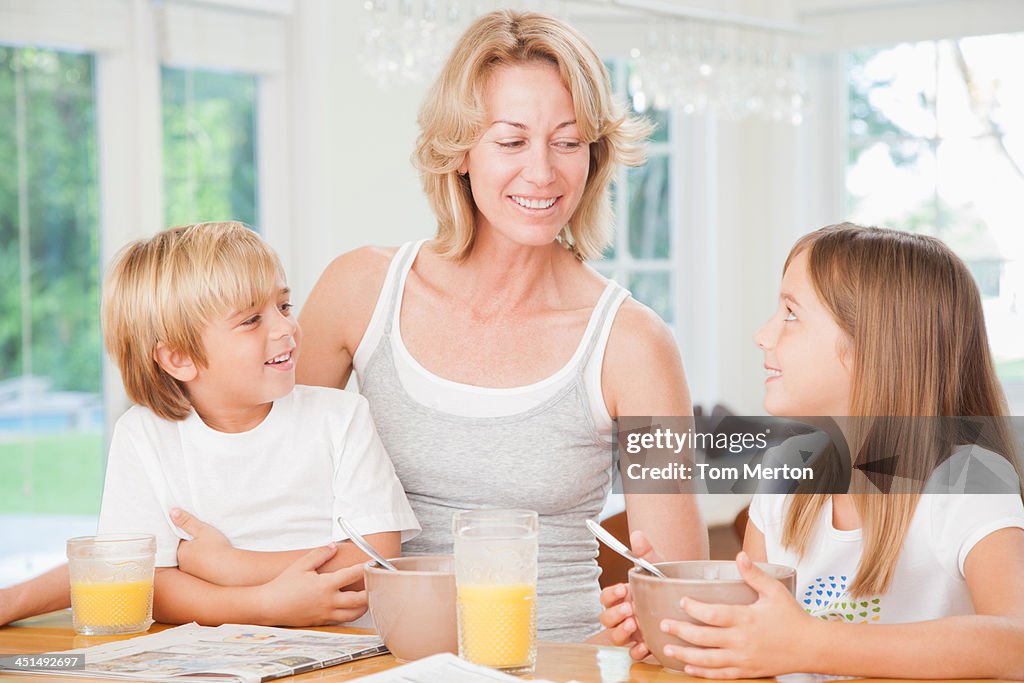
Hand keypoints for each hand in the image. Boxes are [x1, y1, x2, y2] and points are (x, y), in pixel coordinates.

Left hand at [172, 508, 239, 584]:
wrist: (230, 567)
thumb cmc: (216, 547)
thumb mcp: (202, 530)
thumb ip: (186, 521)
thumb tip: (171, 511)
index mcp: (180, 551)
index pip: (178, 540)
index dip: (186, 534)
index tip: (194, 531)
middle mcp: (181, 564)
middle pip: (183, 550)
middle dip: (190, 545)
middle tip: (202, 540)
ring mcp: (190, 572)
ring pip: (190, 560)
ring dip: (196, 555)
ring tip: (208, 549)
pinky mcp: (199, 578)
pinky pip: (197, 568)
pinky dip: (202, 563)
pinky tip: (211, 559)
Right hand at [258, 545, 367, 625]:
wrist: (268, 607)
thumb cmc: (283, 585)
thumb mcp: (301, 565)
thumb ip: (320, 554)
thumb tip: (334, 546)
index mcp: (325, 585)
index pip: (353, 575)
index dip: (366, 567)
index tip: (373, 562)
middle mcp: (329, 601)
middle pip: (361, 599)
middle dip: (372, 590)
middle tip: (377, 582)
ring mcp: (326, 614)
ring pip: (354, 613)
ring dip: (365, 605)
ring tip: (369, 595)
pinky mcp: (322, 621)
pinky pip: (343, 619)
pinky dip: (352, 612)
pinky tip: (352, 606)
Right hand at [597, 530, 662, 659]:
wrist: (683, 600)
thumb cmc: (664, 583)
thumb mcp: (656, 566)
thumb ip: (645, 552)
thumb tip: (637, 534)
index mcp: (623, 597)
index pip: (605, 598)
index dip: (610, 595)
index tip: (623, 589)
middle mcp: (624, 615)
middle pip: (605, 619)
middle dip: (614, 614)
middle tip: (629, 608)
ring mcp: (632, 632)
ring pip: (615, 637)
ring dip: (621, 632)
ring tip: (634, 624)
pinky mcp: (644, 645)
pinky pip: (633, 653)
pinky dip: (637, 650)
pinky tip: (646, 644)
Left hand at [659, 552, 815, 678]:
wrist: (812, 647)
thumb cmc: (793, 617)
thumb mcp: (775, 591)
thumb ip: (755, 574)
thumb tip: (740, 555)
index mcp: (747, 619)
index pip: (714, 614)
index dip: (695, 608)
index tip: (681, 601)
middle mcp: (742, 640)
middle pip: (704, 638)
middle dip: (681, 631)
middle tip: (664, 625)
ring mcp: (744, 658)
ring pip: (708, 660)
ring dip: (686, 655)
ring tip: (668, 648)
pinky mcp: (747, 671)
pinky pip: (721, 674)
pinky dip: (702, 673)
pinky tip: (688, 668)